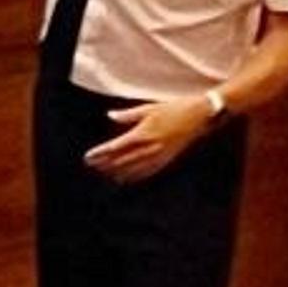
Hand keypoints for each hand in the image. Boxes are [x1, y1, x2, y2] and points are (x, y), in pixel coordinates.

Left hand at [86, 93, 214, 181]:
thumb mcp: (149, 108)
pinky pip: (148, 171)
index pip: (117, 147)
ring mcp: (159, 156)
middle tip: (92, 166)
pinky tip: (127, 179)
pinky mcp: (167, 160)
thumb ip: (129, 114)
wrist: (198, 118)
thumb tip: (111, 115)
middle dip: (106, 164)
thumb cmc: (174, 109)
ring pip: (134, 168)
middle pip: (123, 160)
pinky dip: (136, 176)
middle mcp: (150, 147)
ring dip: (118, 172)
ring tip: (105, 174)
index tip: (89, 156)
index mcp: (143, 133)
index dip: (102, 153)